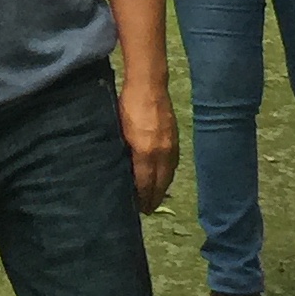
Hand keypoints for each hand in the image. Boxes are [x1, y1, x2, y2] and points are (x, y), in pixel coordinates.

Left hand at [120, 77, 178, 212]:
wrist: (148, 85)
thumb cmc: (127, 106)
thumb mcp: (119, 131)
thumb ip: (123, 153)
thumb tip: (122, 171)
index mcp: (145, 152)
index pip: (145, 183)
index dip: (142, 198)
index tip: (138, 209)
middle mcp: (161, 153)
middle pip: (159, 183)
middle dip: (153, 198)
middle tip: (146, 210)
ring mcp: (171, 146)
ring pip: (168, 175)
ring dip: (162, 188)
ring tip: (155, 198)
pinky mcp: (175, 139)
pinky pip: (173, 164)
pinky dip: (168, 175)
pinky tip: (163, 178)